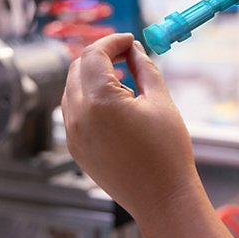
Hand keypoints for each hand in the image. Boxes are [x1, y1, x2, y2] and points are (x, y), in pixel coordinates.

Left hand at [61, 34, 235, 237]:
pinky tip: (115, 103)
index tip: (130, 40)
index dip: (112, 42)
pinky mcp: (76, 148)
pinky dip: (88, 98)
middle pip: (78, 68)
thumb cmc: (167, 152)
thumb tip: (135, 50)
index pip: (94, 55)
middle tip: (127, 54)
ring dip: (93, 76)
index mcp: (99, 101)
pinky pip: (73, 111)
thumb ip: (144, 69)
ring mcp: (73, 134)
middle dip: (101, 56)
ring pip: (72, 89)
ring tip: (124, 81)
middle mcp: (78, 116)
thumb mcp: (161, 101)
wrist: (161, 197)